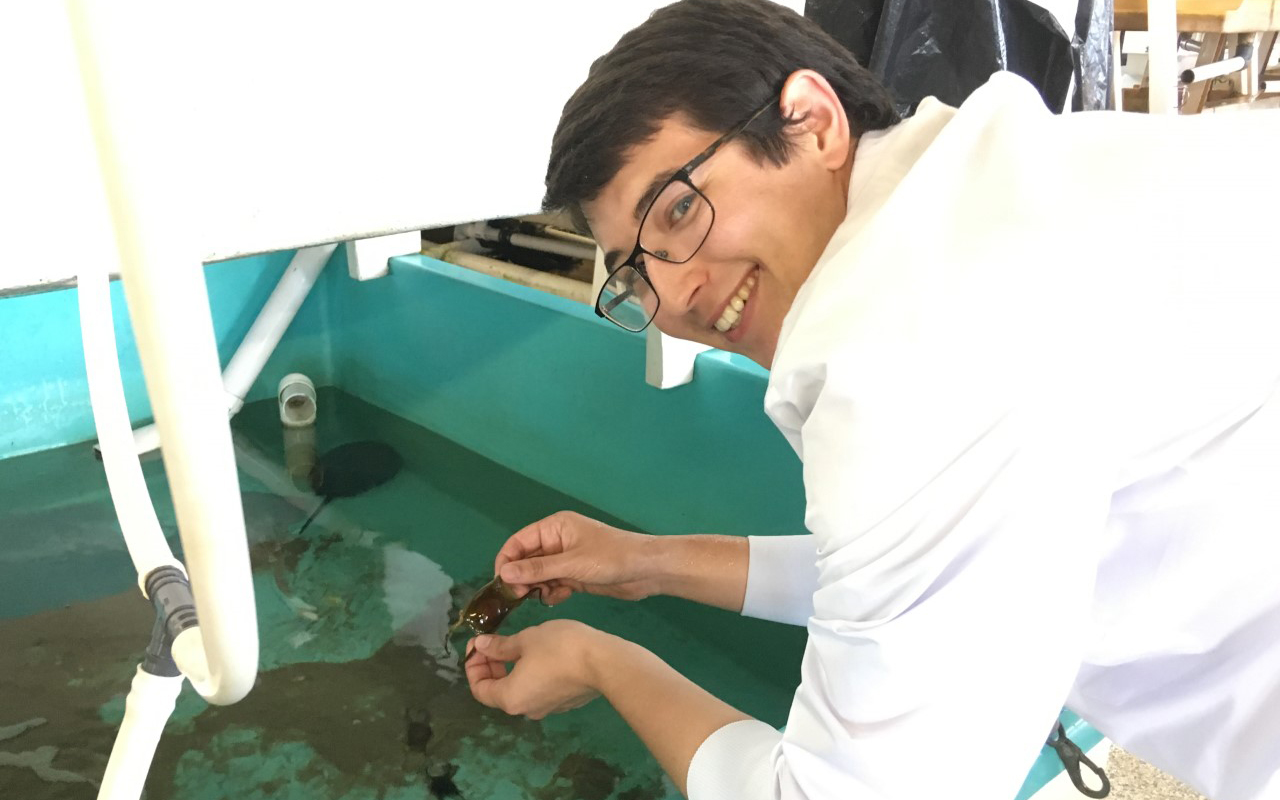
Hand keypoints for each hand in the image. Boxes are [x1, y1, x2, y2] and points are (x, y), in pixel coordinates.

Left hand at [465, 620, 611, 719]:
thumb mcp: (526, 639)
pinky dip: (530, 674)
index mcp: (510, 698)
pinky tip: (539, 654)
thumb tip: (481, 646)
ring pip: (519, 690)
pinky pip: (538, 689)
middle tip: (493, 642)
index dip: (473, 666)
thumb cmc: (559, 648)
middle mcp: (525, 710)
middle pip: (498, 691)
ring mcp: (547, 708)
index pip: (479, 689)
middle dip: (491, 666)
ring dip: (511, 669)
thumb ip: (500, 646)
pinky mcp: (564, 702)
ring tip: (516, 644)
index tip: (477, 644)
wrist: (604, 662)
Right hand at [494, 511, 658, 604]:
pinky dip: (551, 592)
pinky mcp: (575, 575)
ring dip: (537, 587)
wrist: (647, 571)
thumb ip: (538, 569)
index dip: (506, 561)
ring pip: (538, 574)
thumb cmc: (611, 559)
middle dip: (521, 577)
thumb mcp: (572, 564)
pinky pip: (553, 584)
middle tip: (520, 597)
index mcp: (555, 527)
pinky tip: (558, 598)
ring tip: (542, 597)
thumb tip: (504, 573)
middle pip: (526, 559)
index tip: (501, 584)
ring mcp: (566, 558)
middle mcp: (557, 541)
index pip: (518, 541)